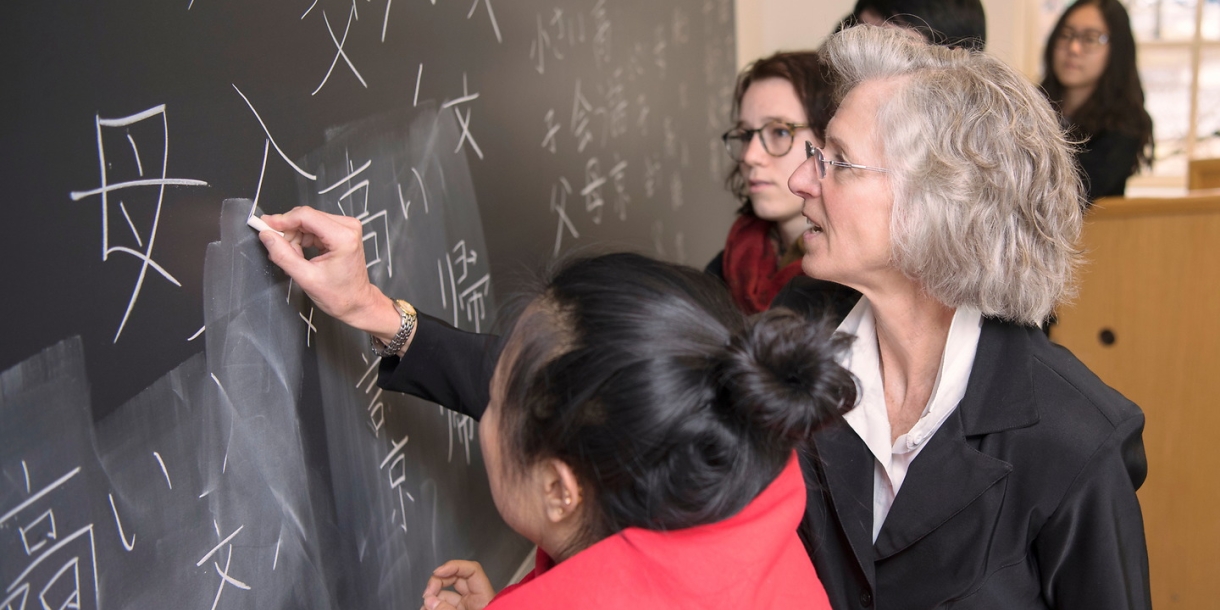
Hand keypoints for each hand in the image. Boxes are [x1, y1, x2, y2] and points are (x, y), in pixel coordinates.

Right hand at [258, 207, 403, 343]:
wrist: (357, 303)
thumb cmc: (340, 295)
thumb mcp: (306, 278)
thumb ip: (283, 255)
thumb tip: (266, 236)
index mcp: (343, 237)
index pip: (305, 215)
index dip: (282, 220)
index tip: (265, 226)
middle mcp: (347, 227)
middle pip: (306, 217)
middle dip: (289, 233)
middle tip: (280, 251)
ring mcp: (346, 228)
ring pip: (307, 222)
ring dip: (295, 238)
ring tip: (295, 258)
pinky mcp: (341, 231)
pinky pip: (313, 227)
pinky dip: (303, 240)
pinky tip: (301, 255)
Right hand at [421, 560, 495, 609]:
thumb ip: (446, 608)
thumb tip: (429, 600)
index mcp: (484, 595)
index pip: (472, 569)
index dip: (453, 566)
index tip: (437, 572)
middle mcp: (475, 598)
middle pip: (455, 579)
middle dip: (437, 582)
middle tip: (427, 594)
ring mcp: (467, 606)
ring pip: (446, 594)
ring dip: (432, 597)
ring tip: (424, 606)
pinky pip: (445, 604)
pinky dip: (434, 605)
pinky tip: (426, 609)